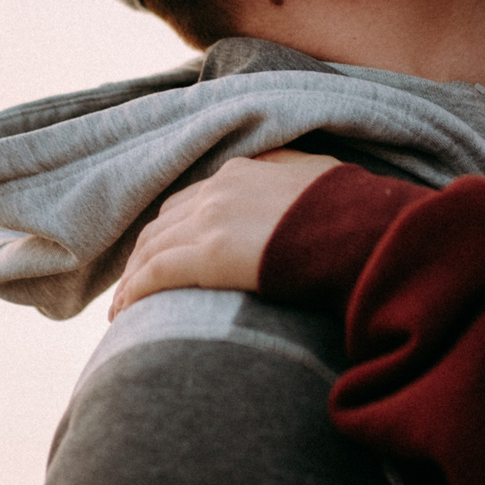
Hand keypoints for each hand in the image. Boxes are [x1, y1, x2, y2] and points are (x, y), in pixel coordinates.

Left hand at [107, 149, 341, 317]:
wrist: (363, 232)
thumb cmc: (353, 215)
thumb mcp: (321, 181)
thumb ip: (293, 181)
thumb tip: (291, 190)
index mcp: (243, 172)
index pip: (190, 200)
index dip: (171, 228)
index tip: (160, 252)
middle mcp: (219, 189)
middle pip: (164, 223)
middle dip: (143, 254)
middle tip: (132, 284)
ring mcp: (212, 219)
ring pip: (152, 248)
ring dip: (132, 278)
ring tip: (122, 308)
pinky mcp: (210, 253)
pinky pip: (157, 273)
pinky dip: (135, 291)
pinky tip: (125, 312)